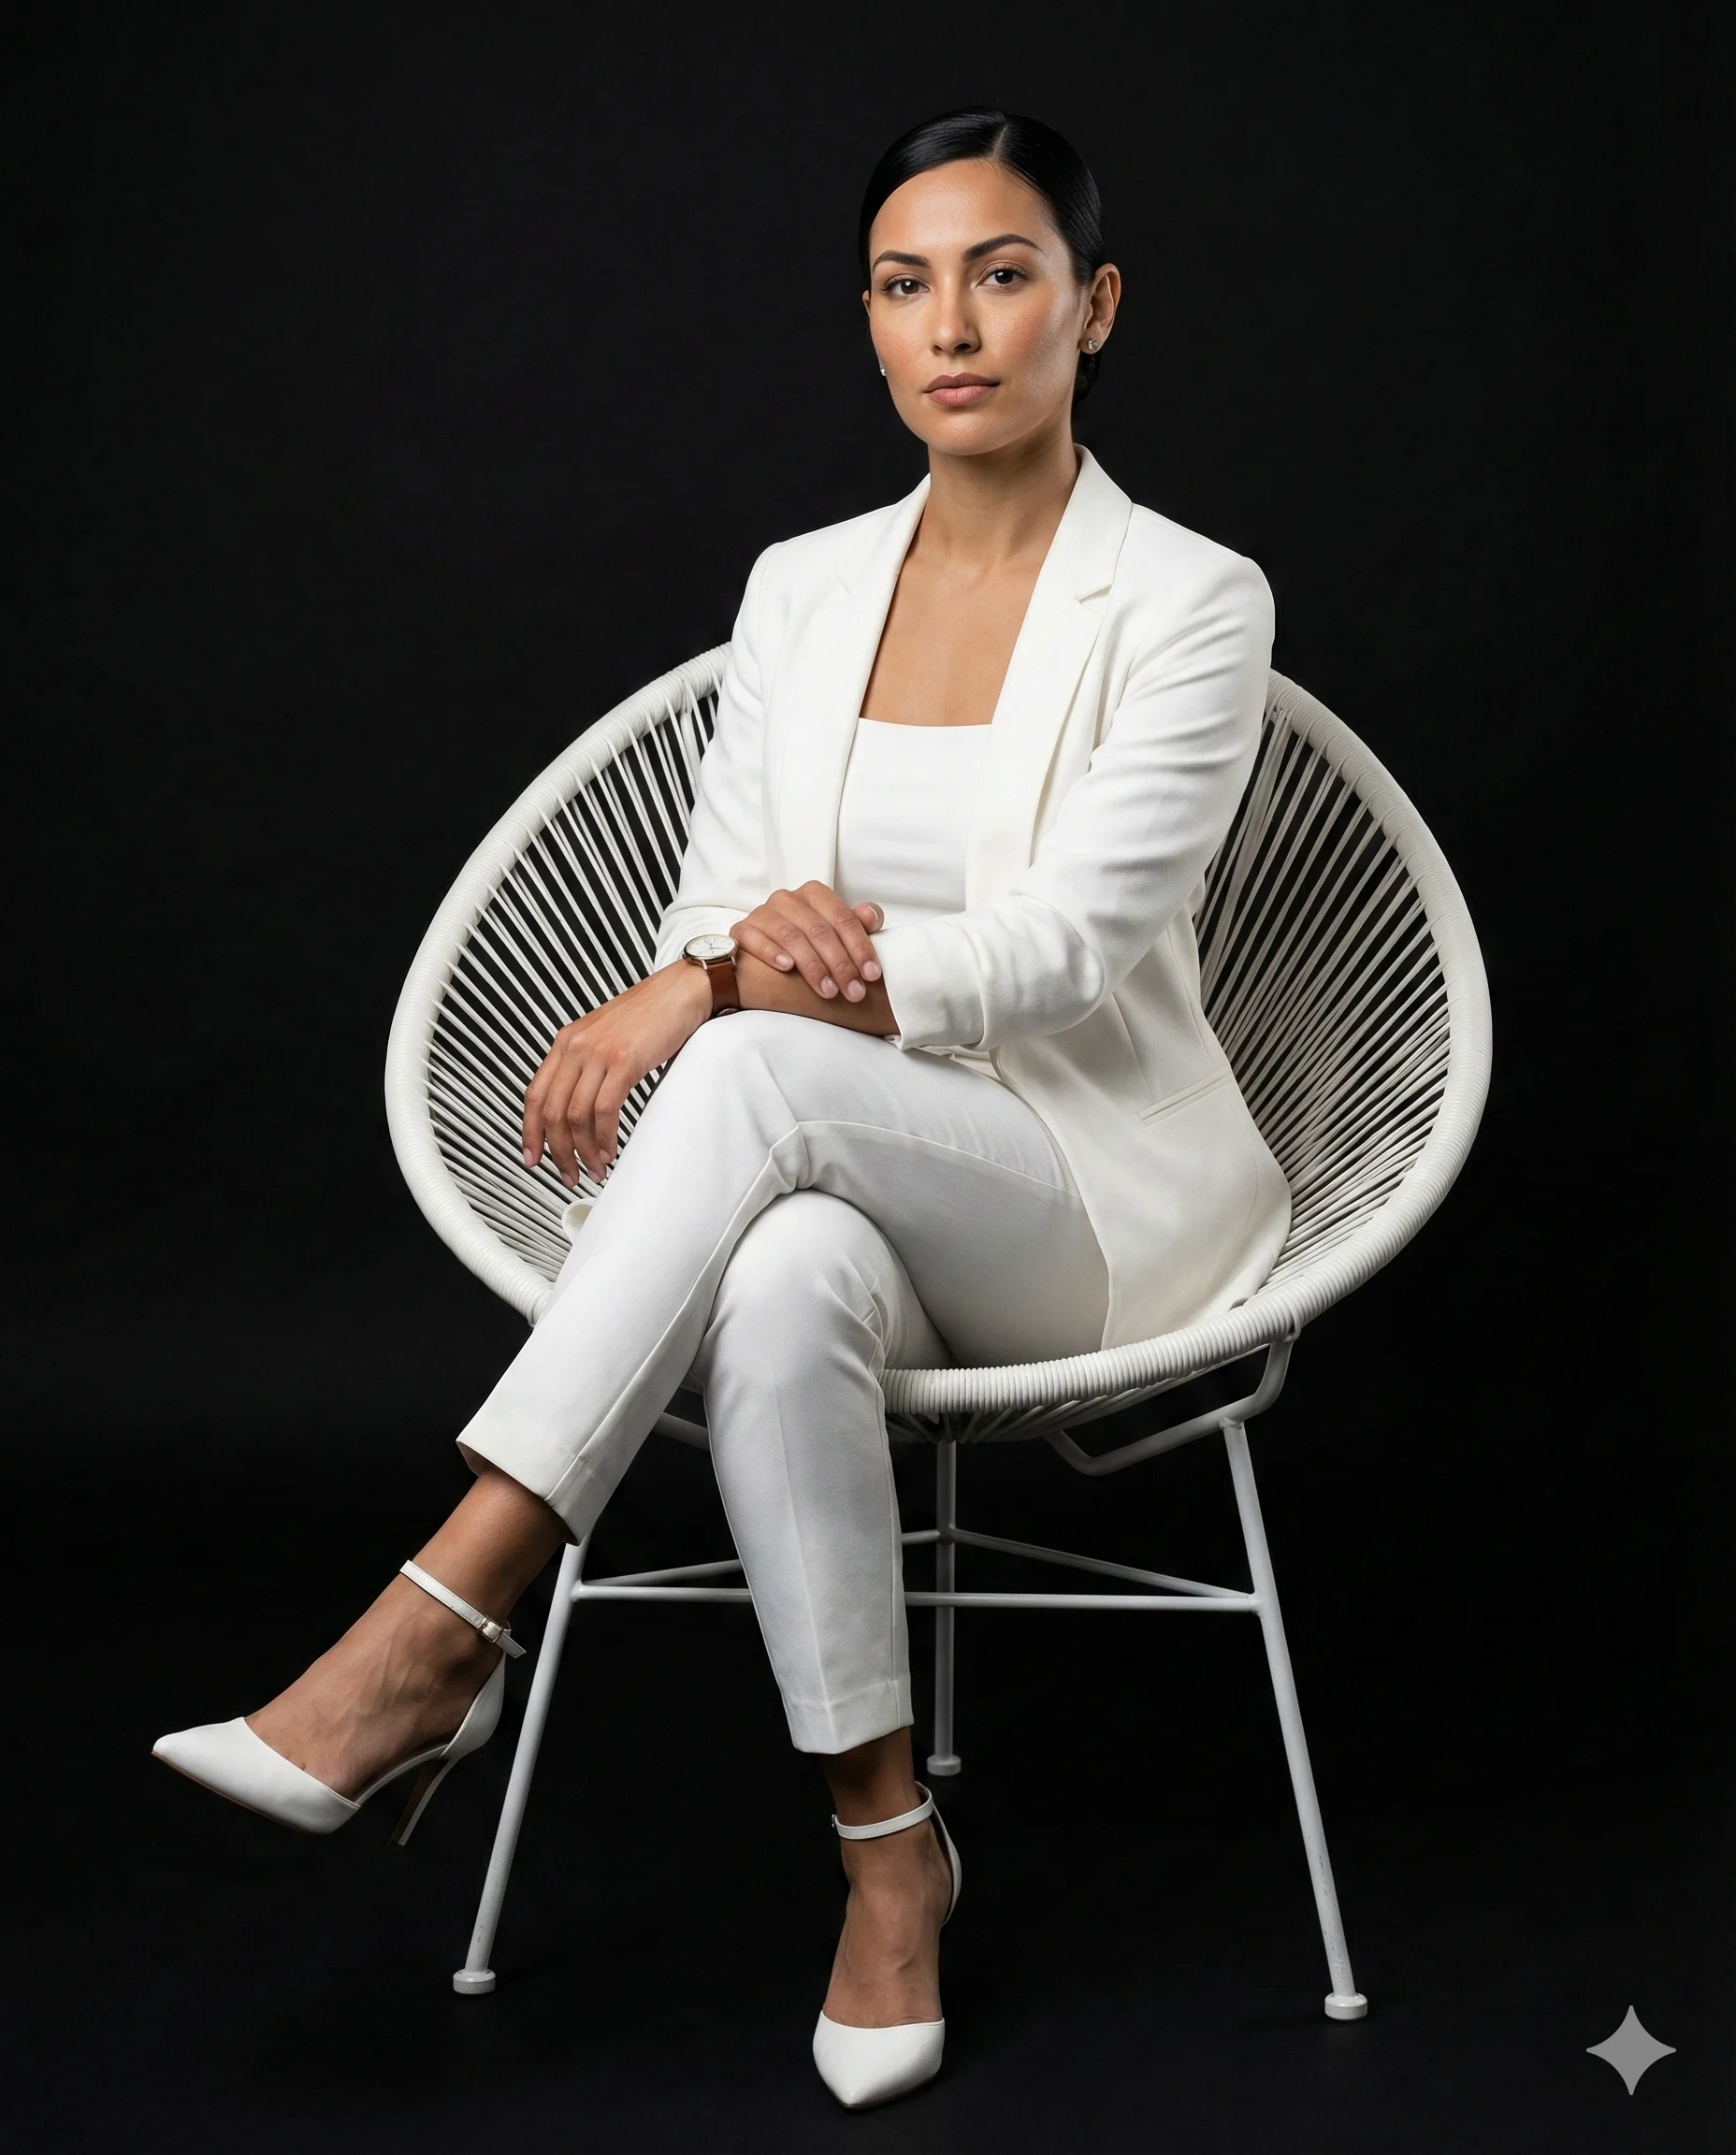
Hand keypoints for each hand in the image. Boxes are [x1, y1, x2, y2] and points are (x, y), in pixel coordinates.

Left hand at [521, 961, 710, 1187]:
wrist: (680, 991)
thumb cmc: (650, 1014)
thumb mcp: (604, 1037)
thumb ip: (586, 1064)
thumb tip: (578, 1107)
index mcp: (566, 1041)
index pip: (534, 1094)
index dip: (530, 1131)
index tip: (533, 1157)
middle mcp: (575, 1047)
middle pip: (551, 1111)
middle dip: (558, 1151)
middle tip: (568, 1174)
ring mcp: (597, 1053)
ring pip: (576, 1116)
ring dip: (584, 1151)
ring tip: (595, 1168)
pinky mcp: (623, 1062)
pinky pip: (604, 1110)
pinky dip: (605, 1138)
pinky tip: (611, 1149)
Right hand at [731, 884, 884, 1001]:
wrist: (761, 954)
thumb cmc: (805, 943)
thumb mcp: (834, 931)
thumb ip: (857, 923)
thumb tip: (870, 917)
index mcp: (814, 894)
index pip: (843, 919)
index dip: (860, 947)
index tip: (872, 976)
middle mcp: (787, 899)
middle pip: (819, 930)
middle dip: (840, 964)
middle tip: (854, 992)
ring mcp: (763, 913)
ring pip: (791, 936)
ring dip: (813, 966)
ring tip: (828, 991)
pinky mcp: (742, 930)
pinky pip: (755, 938)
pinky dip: (772, 952)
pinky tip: (787, 968)